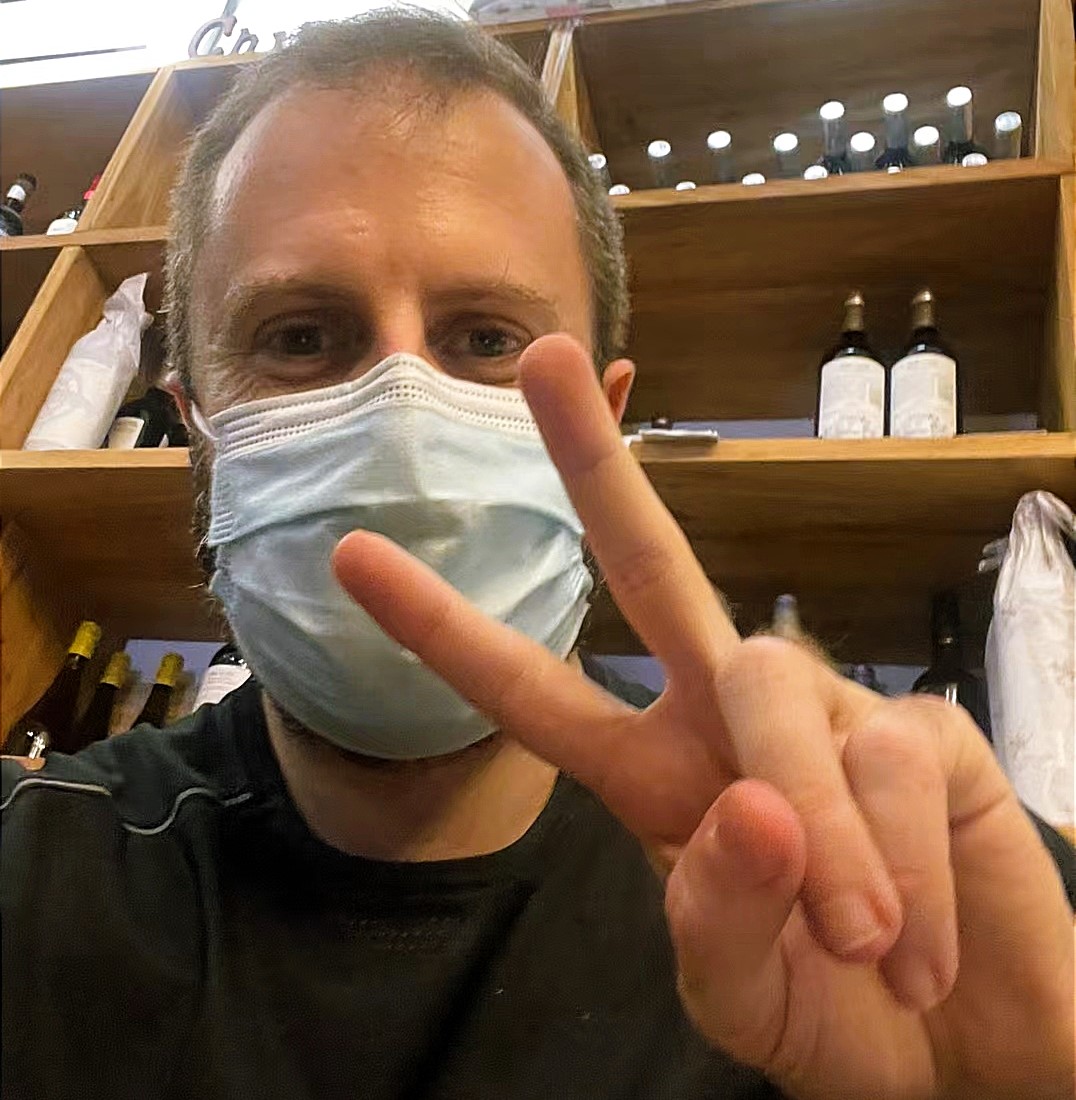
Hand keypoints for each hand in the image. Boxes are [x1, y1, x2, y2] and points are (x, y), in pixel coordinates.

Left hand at [333, 334, 1073, 1099]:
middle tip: (539, 362)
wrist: (967, 1052)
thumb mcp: (739, 993)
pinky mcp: (923, 730)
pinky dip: (901, 871)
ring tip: (858, 945)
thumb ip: (716, 917)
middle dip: (593, 467)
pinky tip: (913, 940)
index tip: (355, 558)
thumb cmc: (830, 1019)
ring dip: (813, 834)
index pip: (535, 688)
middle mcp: (726, 717)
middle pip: (651, 566)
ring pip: (774, 692)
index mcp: (652, 774)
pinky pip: (890, 763)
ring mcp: (827, 711)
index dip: (447, 627)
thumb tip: (753, 810)